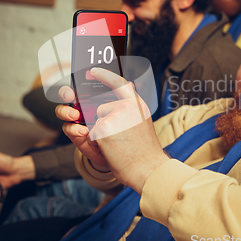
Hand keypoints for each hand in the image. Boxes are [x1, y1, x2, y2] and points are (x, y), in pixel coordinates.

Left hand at [56, 68, 168, 193]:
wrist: (148, 169)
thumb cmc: (145, 152)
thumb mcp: (142, 123)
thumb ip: (131, 108)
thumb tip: (127, 86)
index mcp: (137, 105)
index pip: (120, 83)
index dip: (105, 75)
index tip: (94, 70)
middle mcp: (127, 106)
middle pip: (102, 108)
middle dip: (103, 122)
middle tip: (119, 138)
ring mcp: (114, 115)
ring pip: (96, 121)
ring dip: (101, 134)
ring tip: (119, 145)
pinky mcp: (103, 127)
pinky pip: (91, 133)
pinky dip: (97, 144)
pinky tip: (112, 149)